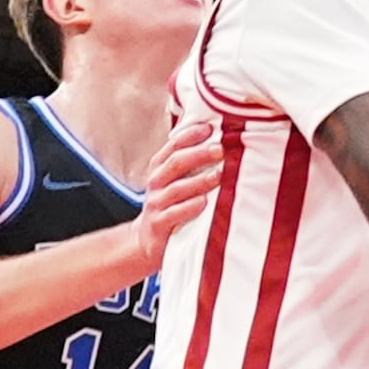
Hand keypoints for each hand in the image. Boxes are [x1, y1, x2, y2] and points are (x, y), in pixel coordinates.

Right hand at [137, 119, 226, 265]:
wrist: (149, 240)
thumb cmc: (171, 205)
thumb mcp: (175, 182)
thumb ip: (191, 164)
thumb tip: (219, 140)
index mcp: (160, 169)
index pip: (173, 147)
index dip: (189, 136)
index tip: (209, 128)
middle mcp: (155, 184)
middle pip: (175, 164)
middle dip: (198, 155)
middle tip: (219, 150)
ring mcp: (156, 205)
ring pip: (176, 189)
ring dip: (198, 181)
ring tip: (218, 176)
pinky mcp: (158, 225)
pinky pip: (173, 215)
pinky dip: (188, 208)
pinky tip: (203, 203)